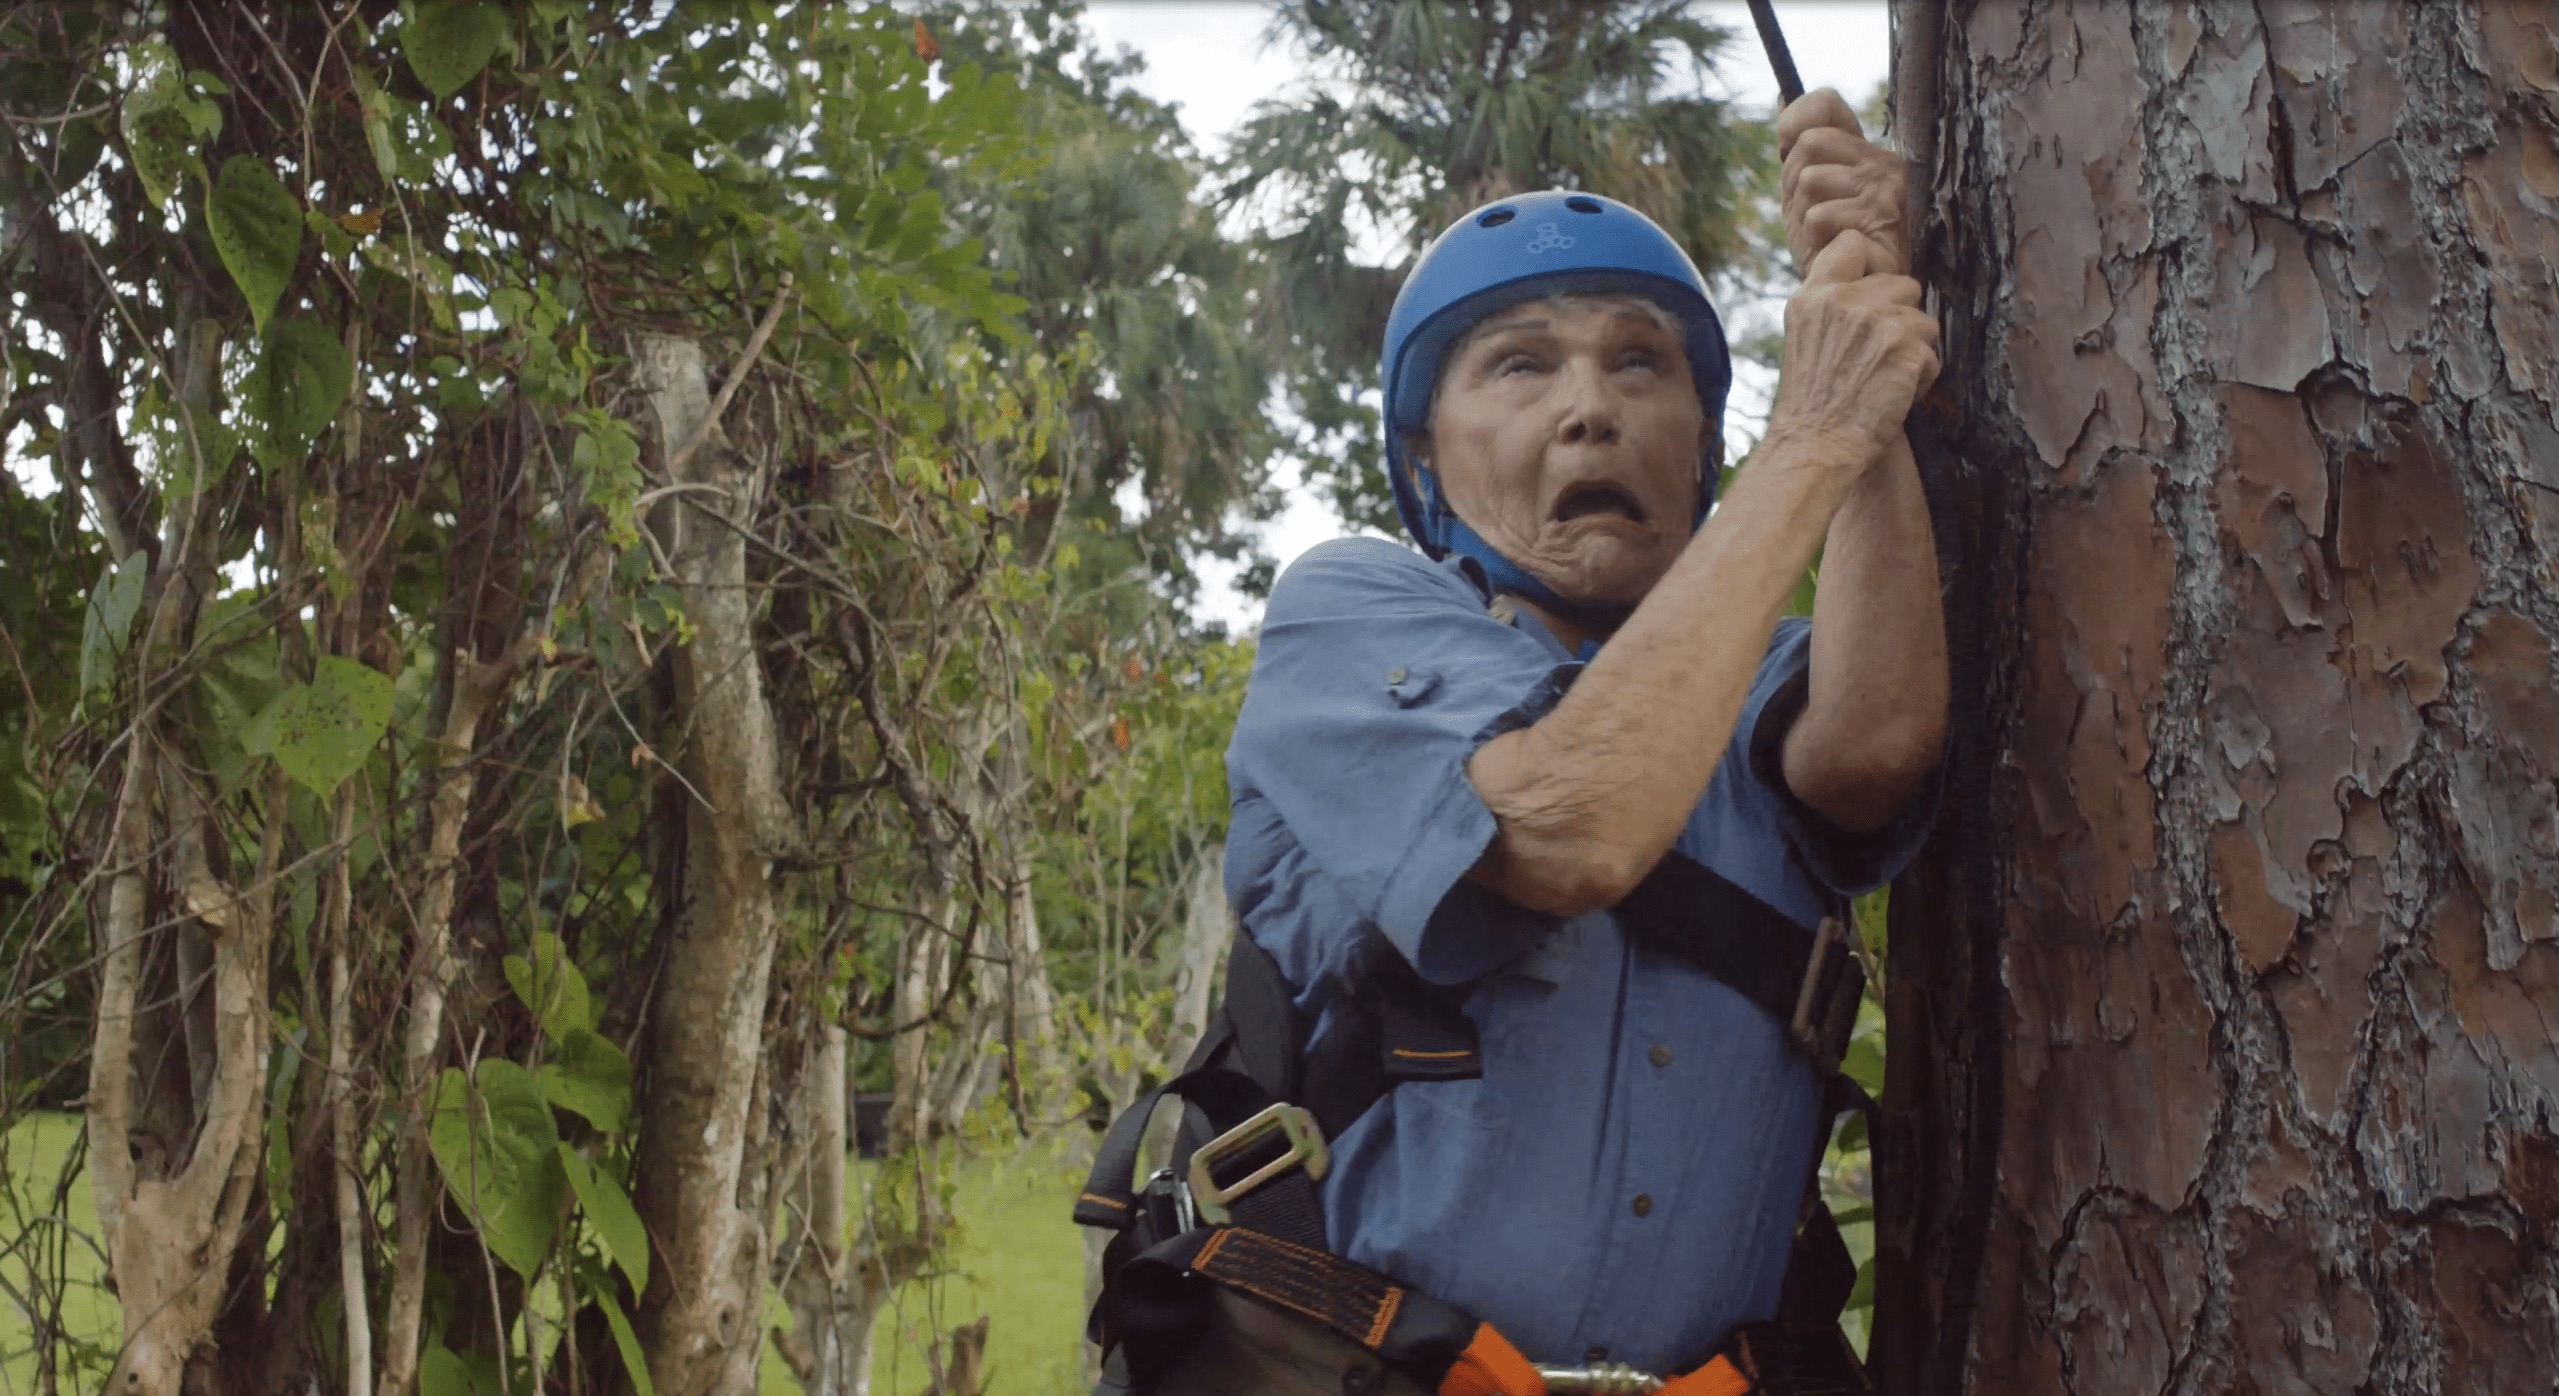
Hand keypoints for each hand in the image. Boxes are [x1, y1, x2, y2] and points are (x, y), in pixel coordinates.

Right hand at [1768, 231, 1938, 466]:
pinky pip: (1933, 355)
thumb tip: (1877, 283)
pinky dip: (1921, 378)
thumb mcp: (1806, 335)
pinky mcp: (1907, 349)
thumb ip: (1834, 302)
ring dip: (1914, 350)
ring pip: (1924, 321)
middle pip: (1903, 283)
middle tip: (1877, 353)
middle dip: (1900, 317)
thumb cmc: (1813, 399)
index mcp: (1814, 295)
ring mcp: (1878, 322)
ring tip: (1883, 376)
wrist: (1816, 445)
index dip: (1873, 265)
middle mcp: (1845, 301)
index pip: (1853, 243)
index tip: (1873, 292)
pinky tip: (1893, 394)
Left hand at [1779, 89, 1907, 275]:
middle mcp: (1882, 160)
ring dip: (1804, 217)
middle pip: (1808, 144)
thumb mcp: (1808, 192)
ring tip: (1825, 236)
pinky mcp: (1881, 221)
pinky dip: (1815, 241)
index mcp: (1863, 149)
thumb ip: (1799, 149)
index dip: (1794, 127)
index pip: (1825, 103)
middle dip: (1793, 185)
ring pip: (1810, 180)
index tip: (1790, 155)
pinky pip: (1819, 217)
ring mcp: (1885, 189)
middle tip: (1811, 215)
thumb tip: (1782, 98)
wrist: (1856, 296)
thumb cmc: (1831, 243)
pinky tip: (1835, 250)